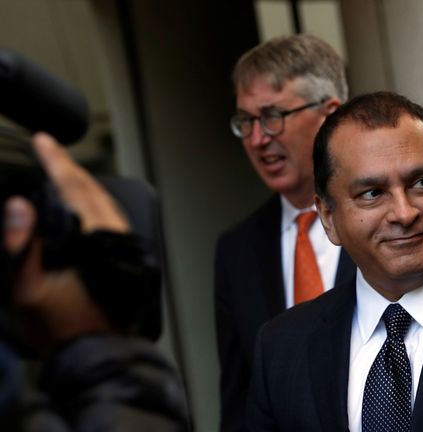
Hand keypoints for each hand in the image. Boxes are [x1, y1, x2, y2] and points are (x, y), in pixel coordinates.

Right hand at [3, 133, 128, 349]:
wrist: (97, 353)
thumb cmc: (63, 327)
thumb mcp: (28, 291)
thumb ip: (22, 247)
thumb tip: (18, 206)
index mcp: (93, 239)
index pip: (74, 189)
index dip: (56, 162)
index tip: (43, 141)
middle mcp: (114, 237)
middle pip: (93, 190)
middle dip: (70, 167)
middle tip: (50, 147)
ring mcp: (123, 246)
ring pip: (106, 202)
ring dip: (85, 183)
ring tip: (62, 168)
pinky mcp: (124, 256)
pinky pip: (111, 217)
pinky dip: (95, 201)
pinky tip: (84, 202)